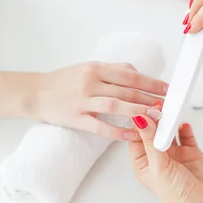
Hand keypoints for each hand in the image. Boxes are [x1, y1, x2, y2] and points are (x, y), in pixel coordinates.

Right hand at [35, 62, 167, 139]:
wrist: (36, 92)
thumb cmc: (65, 80)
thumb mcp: (88, 68)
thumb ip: (113, 71)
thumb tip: (138, 75)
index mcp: (96, 68)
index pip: (130, 75)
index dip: (150, 82)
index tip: (166, 89)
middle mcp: (90, 81)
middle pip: (126, 90)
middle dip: (149, 98)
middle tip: (167, 106)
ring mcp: (82, 100)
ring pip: (115, 106)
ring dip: (137, 112)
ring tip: (155, 118)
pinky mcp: (75, 117)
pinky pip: (99, 126)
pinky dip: (115, 131)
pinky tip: (130, 134)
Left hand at [128, 112, 202, 202]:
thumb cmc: (177, 196)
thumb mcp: (158, 165)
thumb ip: (150, 140)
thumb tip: (139, 119)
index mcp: (143, 164)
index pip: (136, 137)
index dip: (138, 122)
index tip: (141, 107)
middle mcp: (158, 158)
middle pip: (153, 131)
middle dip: (154, 118)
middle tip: (157, 105)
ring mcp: (175, 155)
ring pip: (169, 131)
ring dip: (169, 120)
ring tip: (170, 109)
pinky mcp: (191, 153)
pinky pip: (185, 135)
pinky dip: (184, 127)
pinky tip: (183, 122)